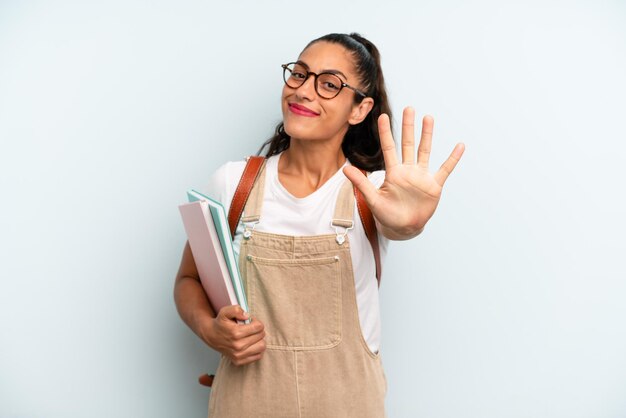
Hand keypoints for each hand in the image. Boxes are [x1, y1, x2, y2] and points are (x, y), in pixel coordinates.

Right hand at [200, 305, 265, 365]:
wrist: (211, 336)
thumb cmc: (220, 323)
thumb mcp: (225, 311)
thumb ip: (236, 310)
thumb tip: (247, 316)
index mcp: (236, 333)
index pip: (259, 327)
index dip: (256, 322)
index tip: (250, 322)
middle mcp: (238, 346)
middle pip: (261, 336)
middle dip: (258, 330)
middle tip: (250, 329)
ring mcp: (239, 355)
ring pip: (262, 346)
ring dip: (259, 340)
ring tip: (252, 336)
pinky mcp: (239, 361)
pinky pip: (258, 356)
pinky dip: (256, 350)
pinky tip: (250, 345)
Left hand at [344, 107, 464, 239]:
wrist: (404, 228)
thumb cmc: (387, 215)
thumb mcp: (373, 199)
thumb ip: (361, 183)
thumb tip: (344, 168)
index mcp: (393, 172)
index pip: (389, 148)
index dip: (386, 133)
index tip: (383, 116)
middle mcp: (408, 170)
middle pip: (408, 144)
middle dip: (408, 127)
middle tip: (409, 108)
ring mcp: (422, 176)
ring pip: (425, 151)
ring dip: (427, 135)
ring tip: (428, 118)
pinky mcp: (434, 185)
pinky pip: (445, 169)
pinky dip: (453, 158)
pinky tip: (460, 146)